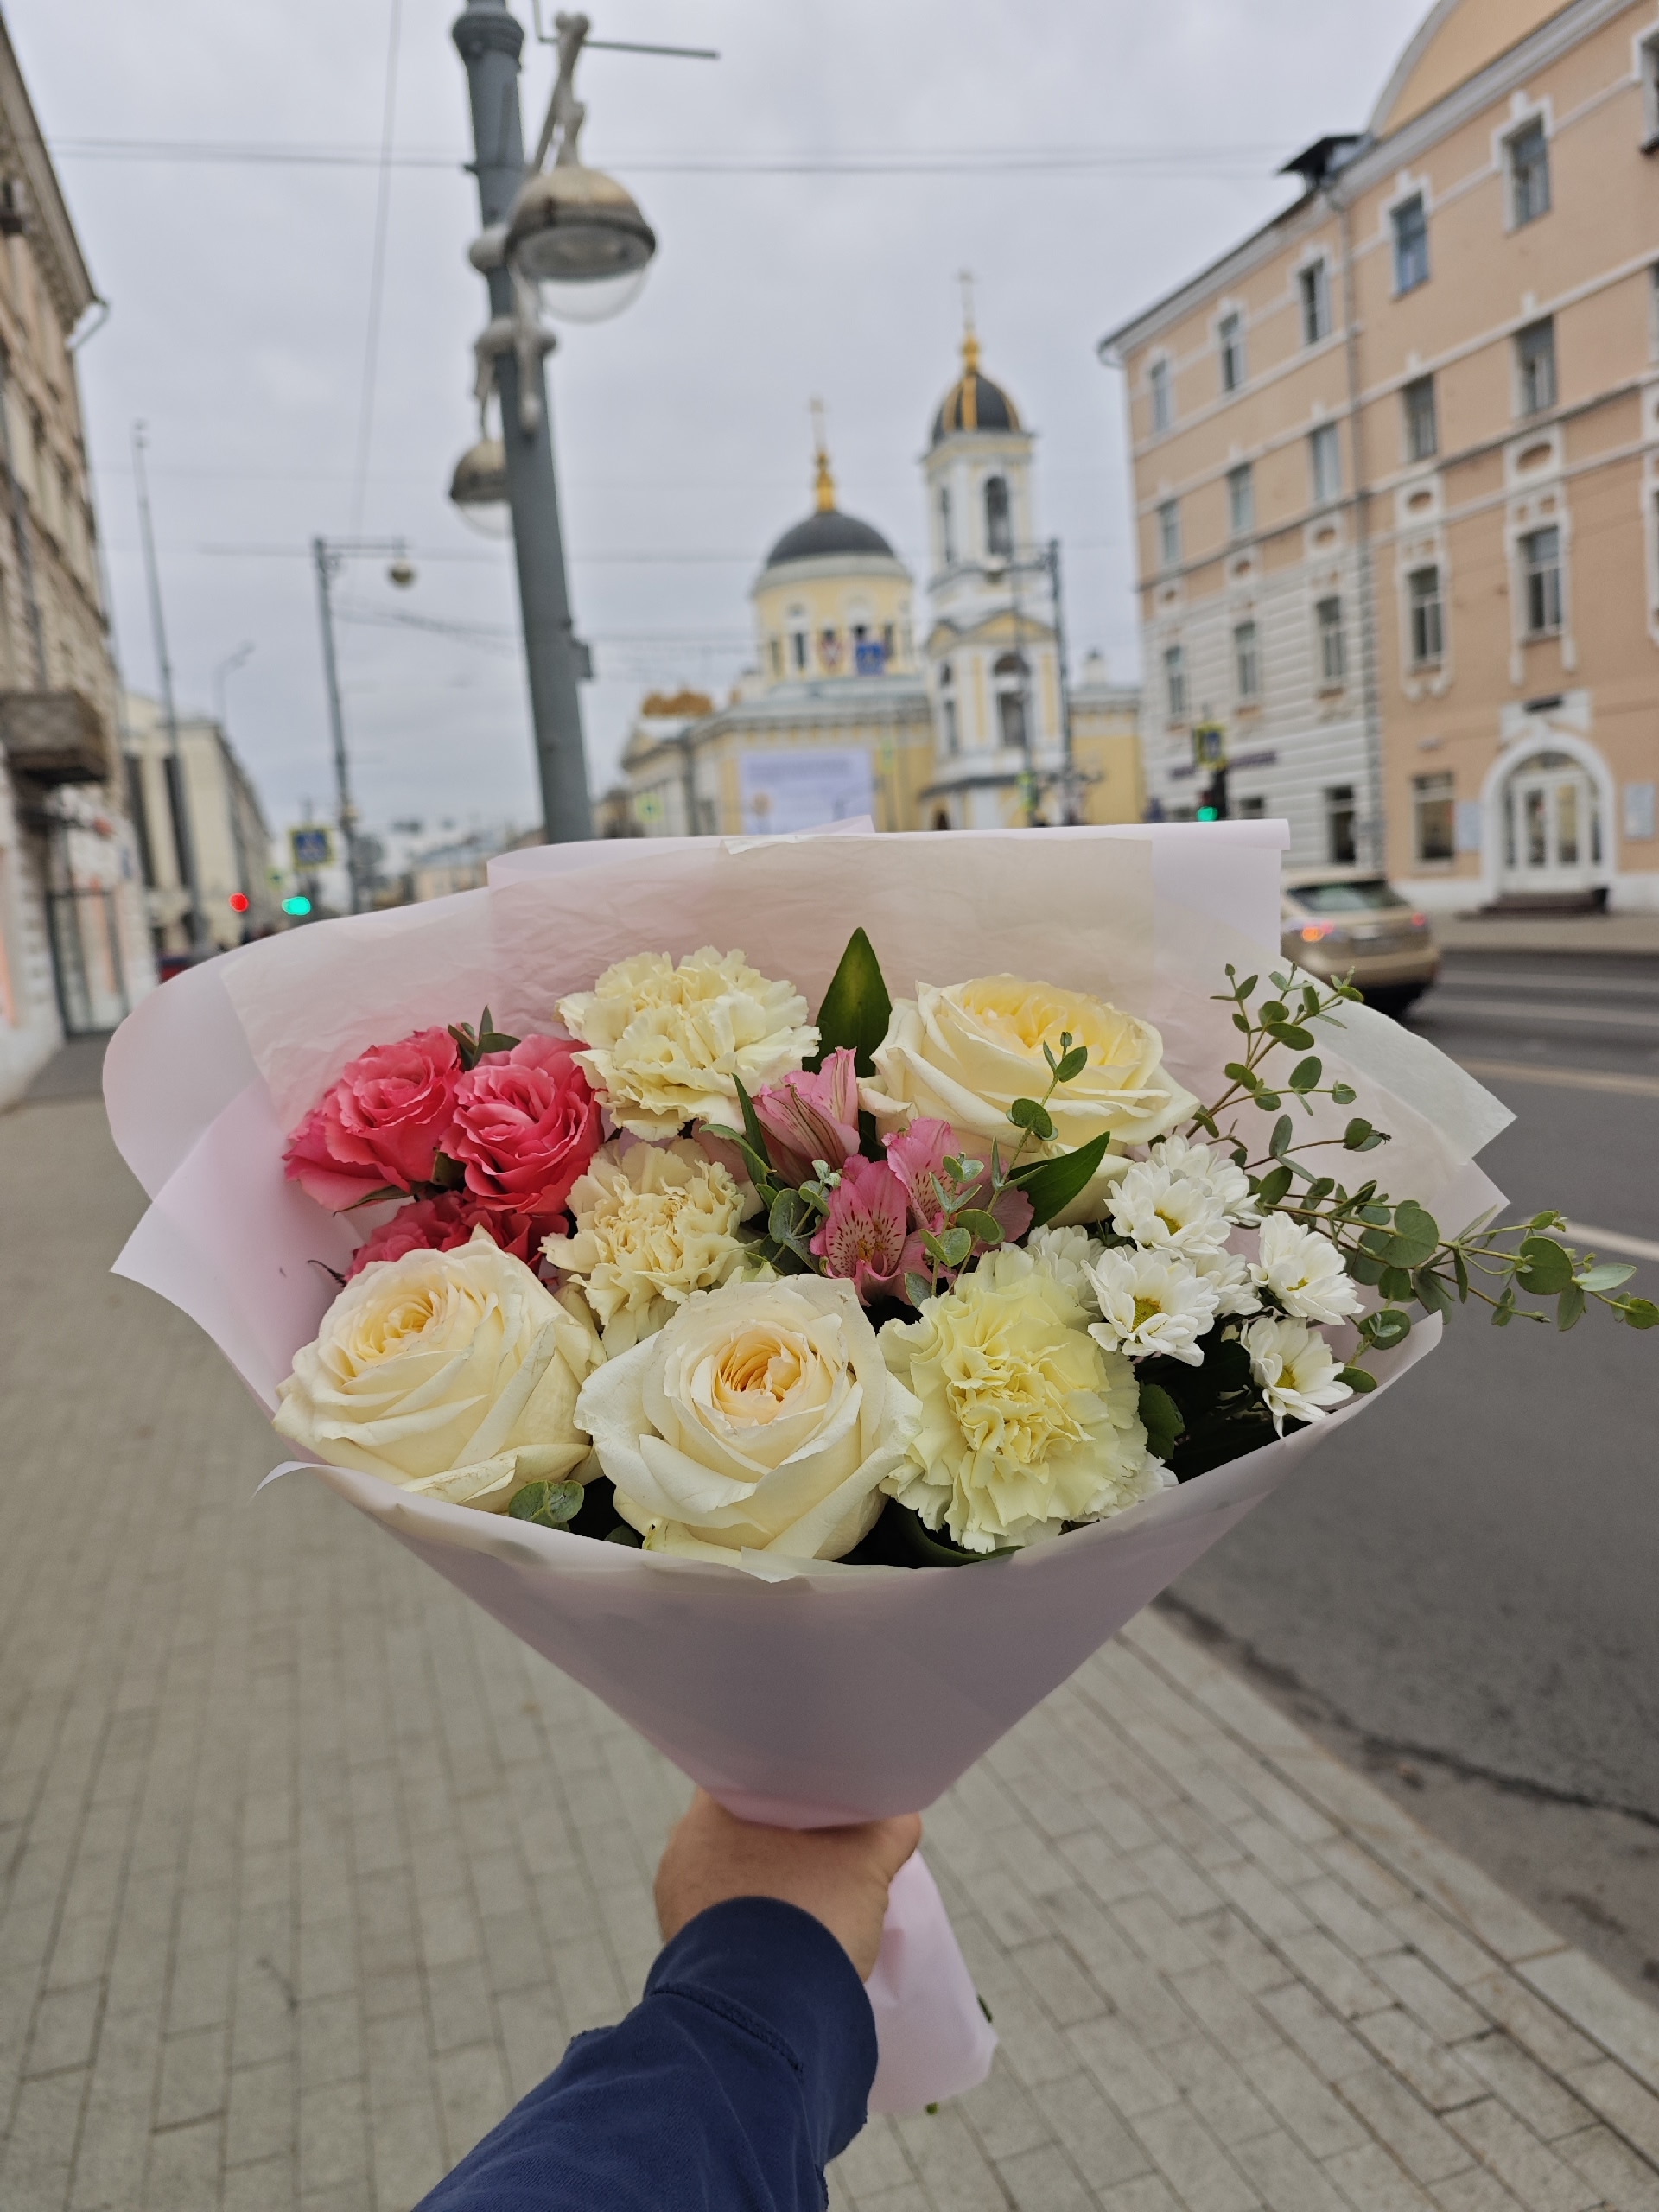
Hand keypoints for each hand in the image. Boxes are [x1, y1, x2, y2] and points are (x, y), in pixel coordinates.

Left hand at [655, 1792, 921, 1982]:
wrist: (766, 2017)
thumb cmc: (810, 1918)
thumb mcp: (865, 1866)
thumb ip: (887, 1831)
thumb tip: (900, 1820)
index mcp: (708, 1814)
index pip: (752, 1779)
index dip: (793, 1784)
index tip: (824, 1797)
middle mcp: (681, 1853)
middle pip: (744, 1829)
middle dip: (784, 1838)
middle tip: (827, 1849)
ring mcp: (678, 1907)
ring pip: (734, 1879)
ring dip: (769, 1885)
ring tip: (813, 1899)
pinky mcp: (688, 1956)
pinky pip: (726, 1922)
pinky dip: (755, 1924)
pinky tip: (788, 1936)